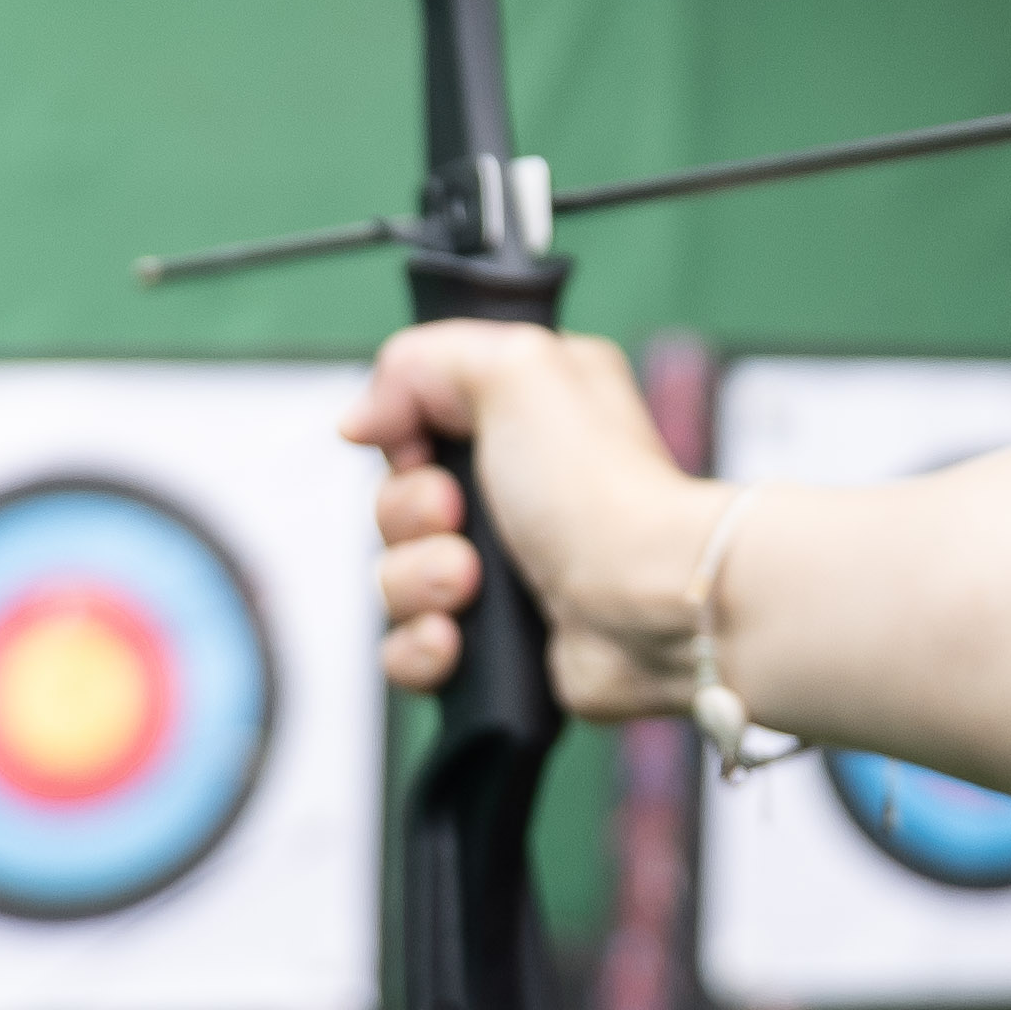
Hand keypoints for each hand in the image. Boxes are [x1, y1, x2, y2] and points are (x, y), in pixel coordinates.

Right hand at [353, 319, 728, 717]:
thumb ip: (421, 362)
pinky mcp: (495, 642)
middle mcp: (513, 488)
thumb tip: (363, 419)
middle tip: (458, 518)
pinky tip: (455, 640)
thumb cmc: (600, 488)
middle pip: (394, 501)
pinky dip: (421, 647)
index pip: (414, 419)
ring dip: (416, 583)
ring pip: (393, 577)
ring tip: (469, 585)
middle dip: (409, 516)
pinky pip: (409, 647)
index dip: (401, 436)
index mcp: (523, 414)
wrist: (647, 607)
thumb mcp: (515, 369)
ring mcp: (504, 569)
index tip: (419, 446)